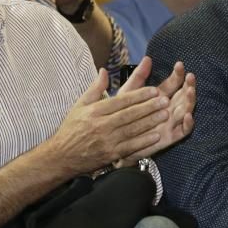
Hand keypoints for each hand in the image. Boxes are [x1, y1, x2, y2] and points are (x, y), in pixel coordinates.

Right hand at [51, 69, 172, 174]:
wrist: (61, 156)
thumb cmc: (71, 128)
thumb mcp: (79, 105)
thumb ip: (94, 88)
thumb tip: (104, 71)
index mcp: (94, 111)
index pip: (121, 101)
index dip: (139, 95)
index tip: (154, 90)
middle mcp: (101, 125)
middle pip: (129, 114)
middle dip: (149, 107)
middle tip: (165, 100)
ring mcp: (106, 141)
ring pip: (132, 129)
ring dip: (150, 122)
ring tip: (165, 114)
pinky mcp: (110, 154)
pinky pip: (130, 147)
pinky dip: (144, 141)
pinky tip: (156, 135)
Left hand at [117, 59, 196, 159]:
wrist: (115, 141)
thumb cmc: (120, 115)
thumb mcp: (128, 94)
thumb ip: (138, 77)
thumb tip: (147, 58)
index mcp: (159, 97)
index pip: (173, 84)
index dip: (177, 75)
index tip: (179, 65)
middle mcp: (168, 109)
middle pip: (183, 96)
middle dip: (189, 85)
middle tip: (191, 77)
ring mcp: (171, 122)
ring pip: (186, 110)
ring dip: (190, 101)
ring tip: (191, 91)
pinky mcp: (170, 136)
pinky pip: (183, 131)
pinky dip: (188, 124)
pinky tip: (188, 115)